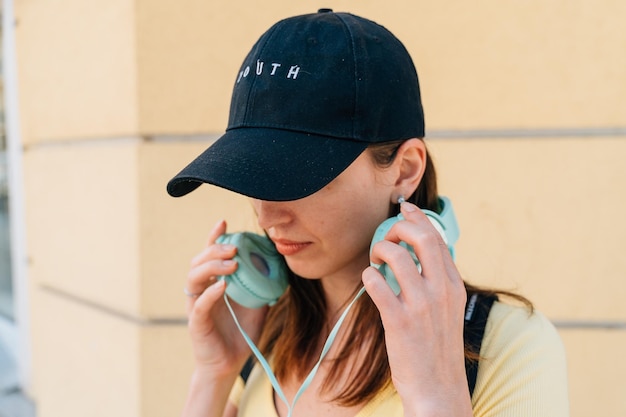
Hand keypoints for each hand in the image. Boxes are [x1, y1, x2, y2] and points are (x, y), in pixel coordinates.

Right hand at [185, 220, 267, 377]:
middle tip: (234, 247)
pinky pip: (200, 304)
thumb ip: (264, 285)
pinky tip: (223, 286)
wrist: (229, 364)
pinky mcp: (196, 323)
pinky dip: (210, 293)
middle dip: (215, 250)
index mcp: (213, 282)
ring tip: (232, 264)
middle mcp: (201, 291)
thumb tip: (280, 266)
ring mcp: (196, 306)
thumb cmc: (241, 332)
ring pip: (193, 278)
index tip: (224, 222)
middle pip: (198, 261)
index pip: (210, 254)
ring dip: (212, 267)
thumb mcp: (258, 304)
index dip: (214, 237)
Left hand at [362, 202, 470, 415]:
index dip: (419, 218)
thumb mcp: (448, 310)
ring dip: (379, 251)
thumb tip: (418, 255)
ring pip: (397, 255)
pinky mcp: (400, 321)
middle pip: (421, 237)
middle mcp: (441, 290)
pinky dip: (369, 275)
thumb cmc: (437, 349)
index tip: (405, 207)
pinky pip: (378, 284)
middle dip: (398, 227)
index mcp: (454, 285)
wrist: (438, 390)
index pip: (438, 239)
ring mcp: (421, 305)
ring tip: (374, 262)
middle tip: (386, 239)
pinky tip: (370, 280)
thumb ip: (438, 282)